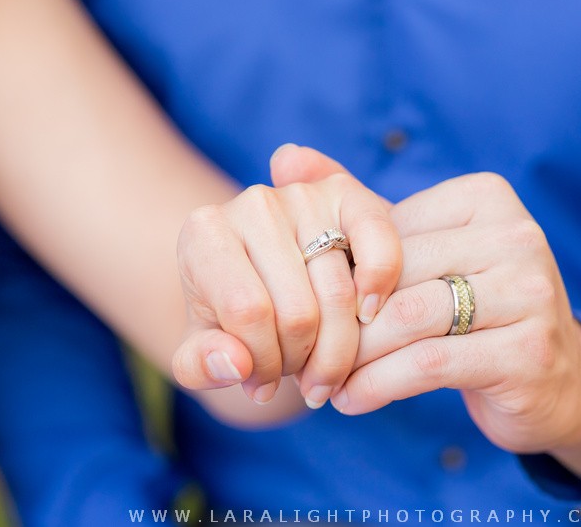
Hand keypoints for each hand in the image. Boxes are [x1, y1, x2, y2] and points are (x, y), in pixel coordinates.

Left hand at [172, 145, 401, 408]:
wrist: (267, 274)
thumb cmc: (232, 317)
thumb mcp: (202, 350)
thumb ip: (201, 365)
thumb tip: (236, 364)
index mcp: (203, 233)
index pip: (246, 312)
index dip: (262, 363)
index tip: (262, 385)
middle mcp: (252, 203)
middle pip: (297, 311)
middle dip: (302, 362)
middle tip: (299, 378)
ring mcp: (304, 195)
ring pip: (339, 294)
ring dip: (340, 349)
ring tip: (324, 366)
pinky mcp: (350, 195)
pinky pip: (378, 245)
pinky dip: (379, 287)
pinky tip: (368, 318)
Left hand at [331, 173, 580, 485]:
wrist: (557, 379)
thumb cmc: (474, 307)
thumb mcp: (424, 250)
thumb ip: (361, 207)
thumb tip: (283, 156)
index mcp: (487, 197)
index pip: (386, 230)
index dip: (338, 274)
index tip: (305, 308)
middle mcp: (516, 235)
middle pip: (396, 274)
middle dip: (340, 319)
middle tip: (302, 351)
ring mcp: (530, 292)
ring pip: (408, 318)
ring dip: (353, 356)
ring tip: (322, 379)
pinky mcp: (529, 351)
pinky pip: (429, 364)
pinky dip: (377, 385)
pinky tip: (351, 400)